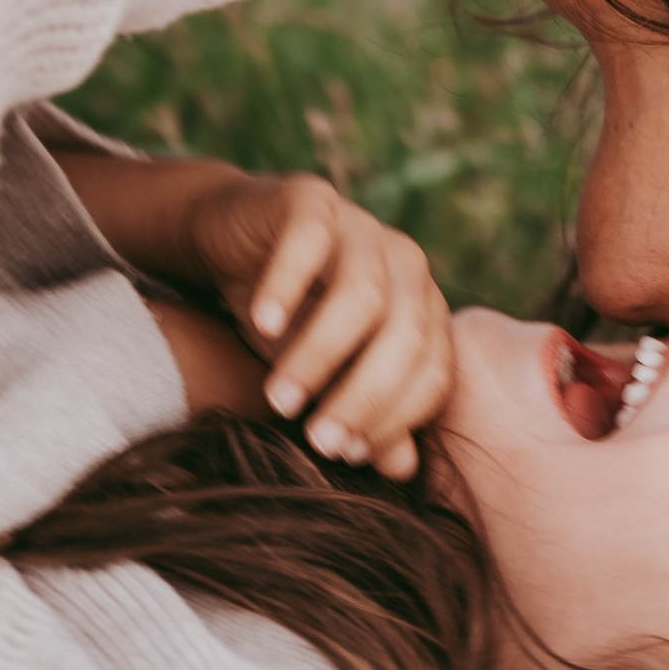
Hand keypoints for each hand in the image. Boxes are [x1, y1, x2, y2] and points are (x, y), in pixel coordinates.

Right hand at [184, 173, 451, 478]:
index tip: (344, 454)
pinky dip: (288, 285)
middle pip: (406, 336)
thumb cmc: (291, 318)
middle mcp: (406, 264)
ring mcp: (362, 226)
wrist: (235, 242)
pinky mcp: (313, 199)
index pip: (433, 372)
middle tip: (316, 440)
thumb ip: (368, 418)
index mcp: (423, 309)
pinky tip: (261, 325)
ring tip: (281, 399)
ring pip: (363, 293)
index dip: (394, 419)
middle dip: (364, 396)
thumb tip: (403, 470)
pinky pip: (310, 240)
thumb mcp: (327, 376)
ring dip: (321, 353)